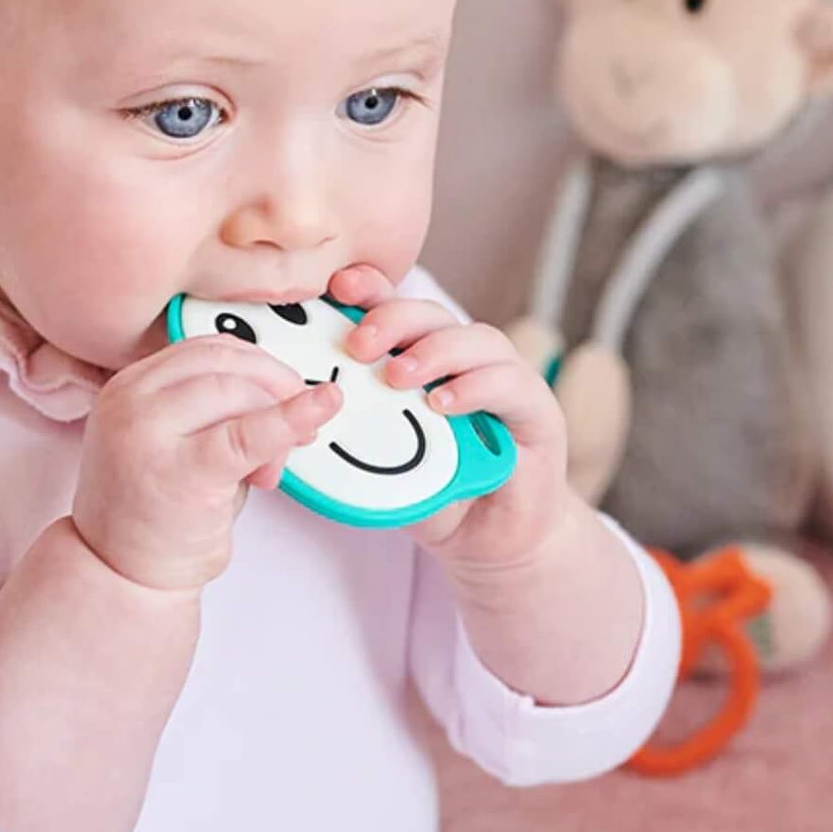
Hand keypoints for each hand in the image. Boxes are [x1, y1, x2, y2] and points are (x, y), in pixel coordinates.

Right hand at [72, 335, 342, 591]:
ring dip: (276, 417)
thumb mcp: (176, 444)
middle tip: (300, 429)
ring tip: (274, 467)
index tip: (286, 394)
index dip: (257, 366)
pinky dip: (290, 420)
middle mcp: (129, 401)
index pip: (206, 350)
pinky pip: (249, 433)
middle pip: (223, 361)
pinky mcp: (181, 470)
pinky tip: (319, 411)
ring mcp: (147, 433)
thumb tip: (289, 393)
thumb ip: (218, 411)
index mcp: (127, 387)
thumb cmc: (155, 515)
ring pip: (236, 390)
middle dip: (274, 387)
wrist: (121, 578)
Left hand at [328, 263, 574, 576]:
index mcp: (426, 361)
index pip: (399, 311)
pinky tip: (444, 403)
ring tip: (397, 376)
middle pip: (433, 316)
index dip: (371, 292)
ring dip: (433, 351)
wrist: (489, 543)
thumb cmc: (434, 495)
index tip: (338, 288)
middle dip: (394, 319)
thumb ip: (352, 435)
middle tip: (359, 345)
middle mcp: (467, 362)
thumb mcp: (382, 463)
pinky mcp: (539, 413)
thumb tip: (294, 417)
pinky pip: (511, 385)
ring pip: (477, 340)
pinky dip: (476, 387)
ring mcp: (507, 382)